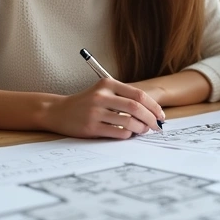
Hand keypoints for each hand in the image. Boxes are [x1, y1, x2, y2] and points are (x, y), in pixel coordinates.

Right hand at [42, 78, 164, 138]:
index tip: (161, 115)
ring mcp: (95, 112)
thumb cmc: (86, 102)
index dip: (153, 106)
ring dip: (141, 128)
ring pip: (129, 122)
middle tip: (157, 126)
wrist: (59, 111)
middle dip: (151, 119)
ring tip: (144, 130)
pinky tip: (128, 134)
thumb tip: (151, 111)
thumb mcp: (103, 92)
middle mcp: (101, 96)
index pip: (138, 94)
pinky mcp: (91, 127)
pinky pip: (118, 132)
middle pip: (136, 108)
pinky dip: (128, 134)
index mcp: (107, 84)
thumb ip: (123, 97)